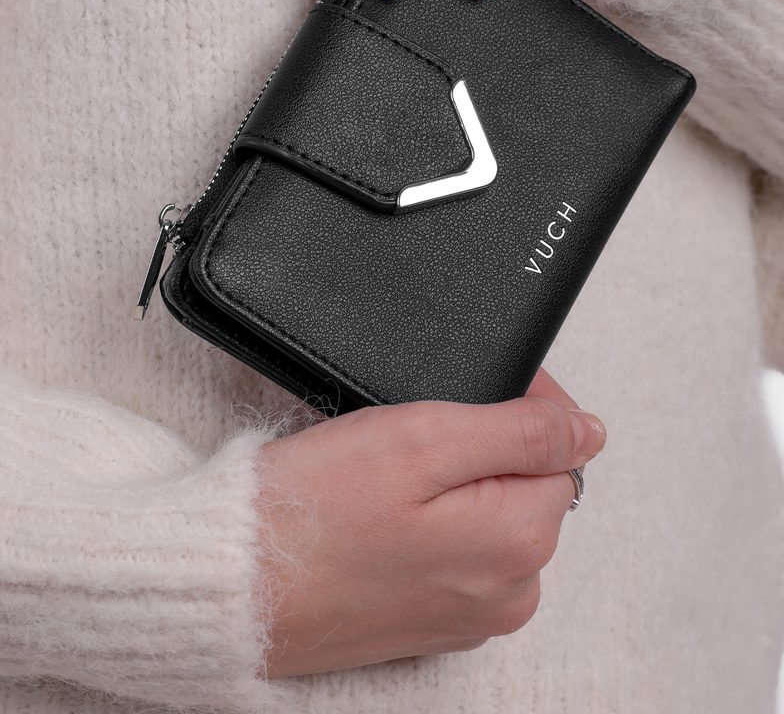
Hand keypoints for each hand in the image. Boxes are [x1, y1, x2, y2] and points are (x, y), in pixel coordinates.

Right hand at [257, 368, 605, 677]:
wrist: (237, 582)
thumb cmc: (315, 510)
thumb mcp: (423, 440)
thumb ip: (521, 431)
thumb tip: (590, 429)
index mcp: (521, 541)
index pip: (559, 446)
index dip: (514, 406)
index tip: (456, 398)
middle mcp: (511, 590)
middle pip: (526, 482)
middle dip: (480, 448)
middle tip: (406, 440)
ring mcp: (473, 612)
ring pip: (491, 513)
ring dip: (453, 485)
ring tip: (387, 482)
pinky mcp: (436, 620)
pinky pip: (458, 550)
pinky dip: (431, 522)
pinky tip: (382, 516)